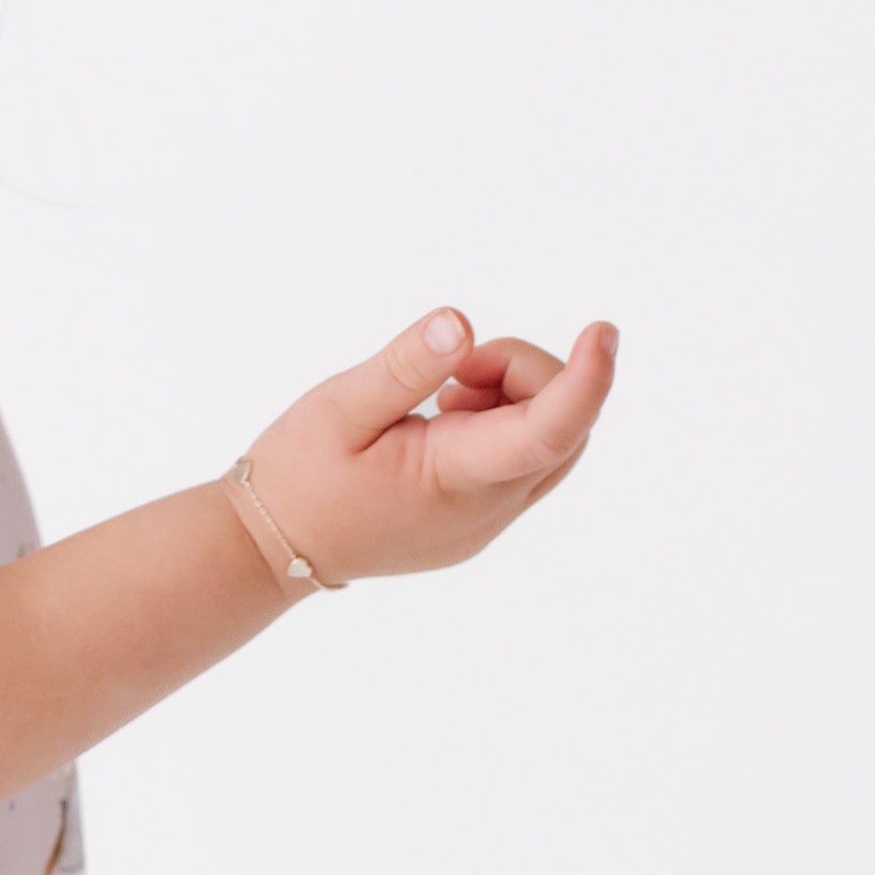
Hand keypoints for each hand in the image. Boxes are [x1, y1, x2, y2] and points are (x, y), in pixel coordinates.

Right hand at [241, 308, 619, 586]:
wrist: (271, 550)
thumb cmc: (299, 476)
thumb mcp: (339, 408)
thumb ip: (404, 367)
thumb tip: (460, 325)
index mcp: (453, 481)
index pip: (548, 432)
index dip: (585, 380)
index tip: (602, 331)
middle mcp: (486, 512)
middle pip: (561, 428)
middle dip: (524, 374)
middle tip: (451, 370)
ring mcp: (487, 522)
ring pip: (550, 445)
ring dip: (515, 398)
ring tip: (441, 397)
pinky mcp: (478, 520)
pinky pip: (523, 461)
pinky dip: (502, 422)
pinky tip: (443, 420)